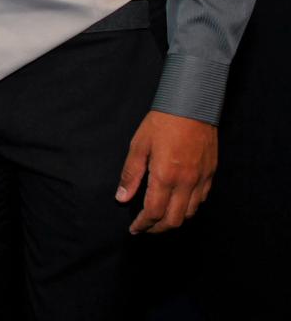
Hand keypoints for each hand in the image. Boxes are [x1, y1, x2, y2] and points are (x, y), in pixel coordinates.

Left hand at [115, 109, 217, 233]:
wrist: (192, 104)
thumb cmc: (162, 121)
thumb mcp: (139, 144)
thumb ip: (131, 174)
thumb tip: (122, 197)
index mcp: (165, 176)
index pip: (153, 212)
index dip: (143, 224)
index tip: (134, 228)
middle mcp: (185, 182)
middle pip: (173, 220)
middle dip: (157, 228)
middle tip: (146, 227)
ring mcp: (201, 179)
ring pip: (189, 213)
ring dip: (174, 220)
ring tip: (161, 217)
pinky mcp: (211, 173)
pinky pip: (201, 200)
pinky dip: (189, 208)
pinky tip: (180, 203)